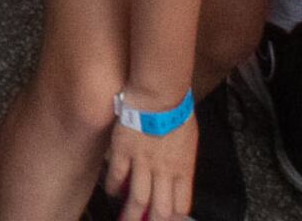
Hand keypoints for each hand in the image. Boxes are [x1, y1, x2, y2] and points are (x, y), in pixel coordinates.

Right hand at [105, 102, 198, 220]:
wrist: (160, 93)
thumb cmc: (178, 111)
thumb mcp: (188, 141)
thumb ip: (182, 162)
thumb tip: (176, 175)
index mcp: (183, 170)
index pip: (181, 206)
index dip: (174, 217)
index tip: (167, 219)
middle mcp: (164, 172)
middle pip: (160, 210)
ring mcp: (142, 163)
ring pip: (137, 199)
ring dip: (130, 214)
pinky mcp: (123, 151)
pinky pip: (117, 177)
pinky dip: (114, 188)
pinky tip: (113, 192)